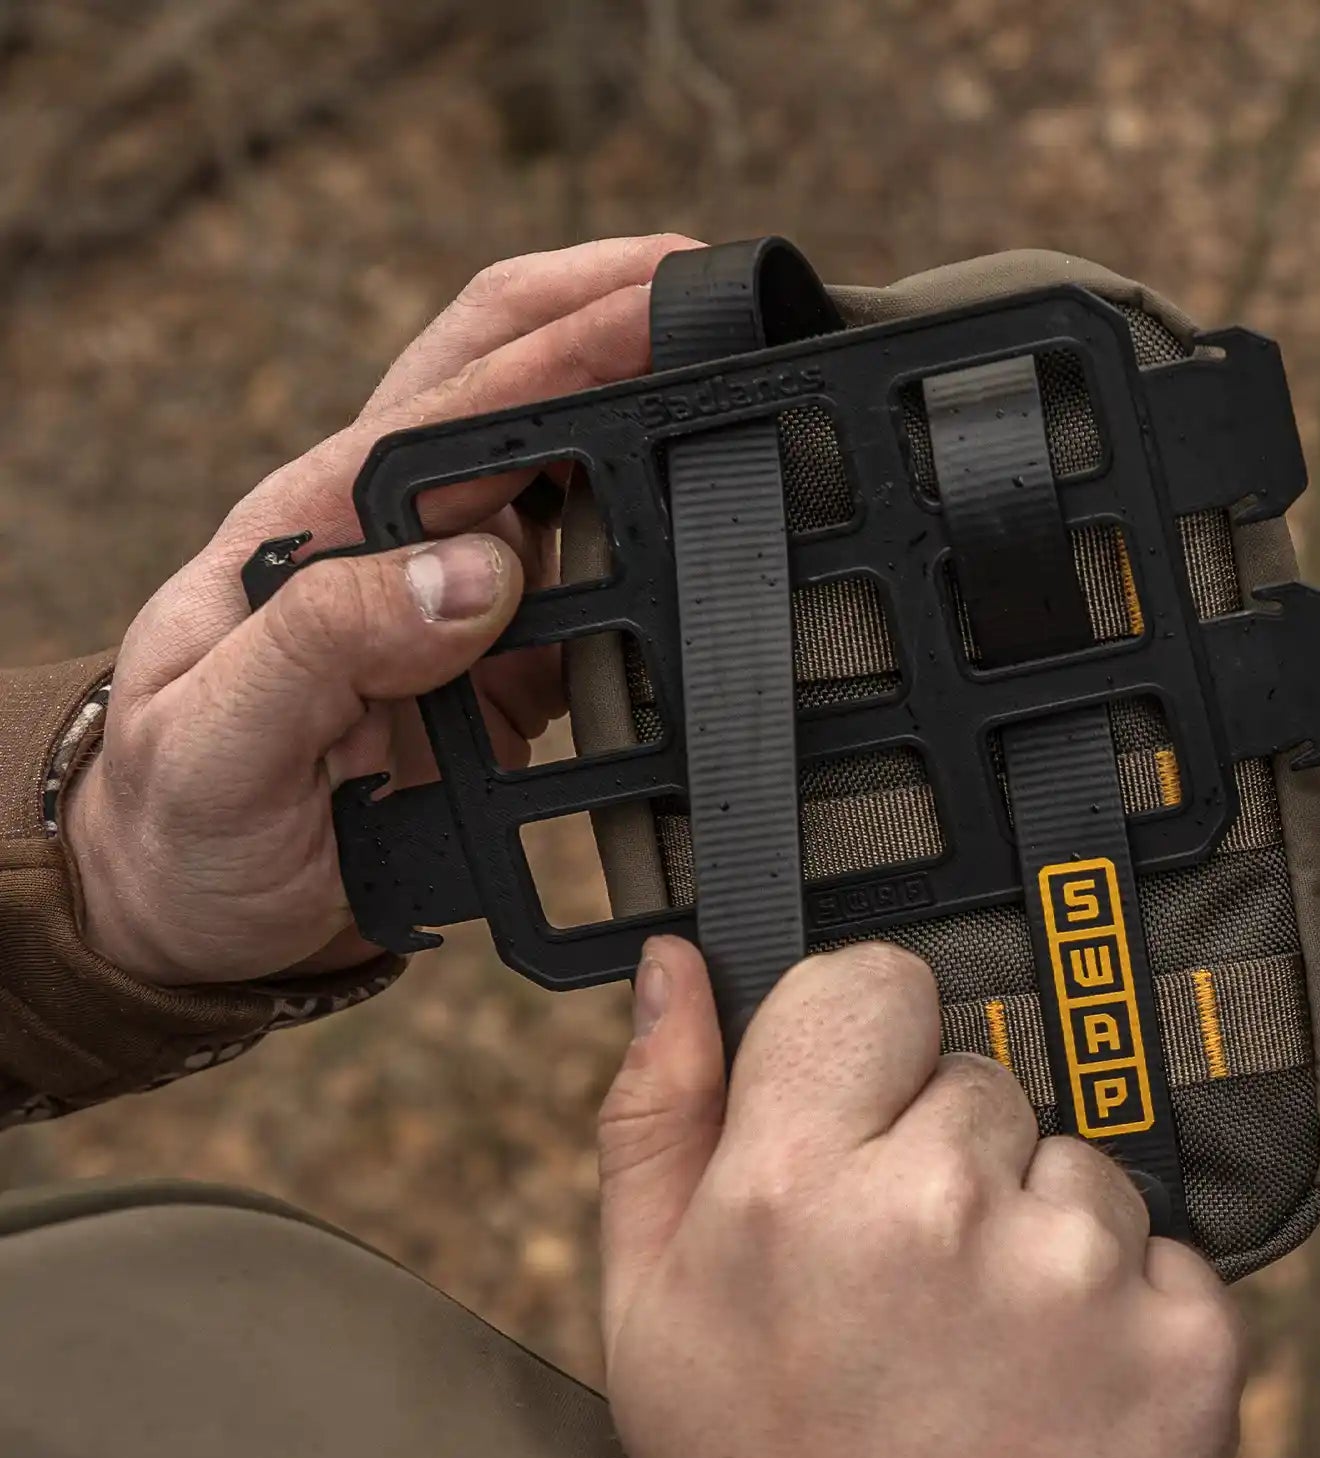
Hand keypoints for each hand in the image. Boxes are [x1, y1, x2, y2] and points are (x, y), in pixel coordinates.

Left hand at [65, 233, 699, 986]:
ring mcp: (457, 606)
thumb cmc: (181, 824)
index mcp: (323, 519)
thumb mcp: (217, 738)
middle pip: (520, 386)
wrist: (190, 918)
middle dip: (619, 317)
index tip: (672, 305)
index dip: (570, 338)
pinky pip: (602, 608)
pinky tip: (724, 561)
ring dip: (654, 430)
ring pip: (574, 484)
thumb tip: (478, 571)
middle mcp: (400, 540)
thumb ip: (327, 641)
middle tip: (736, 299)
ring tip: (759, 400)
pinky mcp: (501, 678)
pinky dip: (666, 571)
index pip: (460, 396)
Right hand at [596, 937, 1245, 1457]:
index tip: (861, 1130)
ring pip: (1080, 1168)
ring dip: (1043, 1242)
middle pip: (983, 1083)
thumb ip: (657, 1115)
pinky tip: (1062, 1405)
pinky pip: (1166, 1256)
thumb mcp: (647, 1310)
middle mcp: (946, 1203)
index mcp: (797, 1181)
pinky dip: (1126, 1316)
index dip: (868, 1053)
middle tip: (910, 1303)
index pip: (875, 984)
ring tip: (986, 1371)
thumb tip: (681, 960)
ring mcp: (1082, 1272)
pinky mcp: (1190, 1339)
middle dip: (951, 1165)